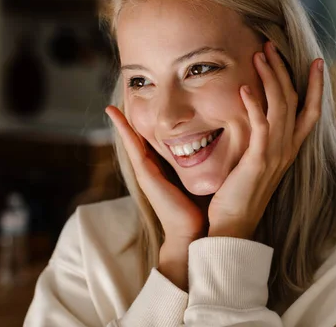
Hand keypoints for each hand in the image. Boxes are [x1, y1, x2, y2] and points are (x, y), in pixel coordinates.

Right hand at [105, 106, 205, 289]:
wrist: (193, 234)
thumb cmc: (202, 210)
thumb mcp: (204, 180)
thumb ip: (206, 167)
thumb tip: (223, 151)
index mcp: (164, 170)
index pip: (155, 143)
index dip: (149, 127)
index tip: (147, 109)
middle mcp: (151, 170)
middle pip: (139, 141)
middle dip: (131, 123)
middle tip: (122, 102)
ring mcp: (145, 172)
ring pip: (132, 141)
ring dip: (121, 123)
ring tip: (112, 106)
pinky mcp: (144, 174)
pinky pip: (132, 146)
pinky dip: (123, 130)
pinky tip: (115, 114)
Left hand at [207, 42, 323, 238]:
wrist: (235, 225)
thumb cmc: (241, 194)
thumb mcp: (256, 163)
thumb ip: (261, 141)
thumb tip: (256, 119)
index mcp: (289, 149)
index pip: (310, 112)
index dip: (316, 87)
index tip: (317, 62)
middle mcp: (287, 149)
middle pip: (294, 101)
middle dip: (284, 71)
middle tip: (271, 46)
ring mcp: (275, 154)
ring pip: (280, 107)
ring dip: (270, 78)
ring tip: (260, 54)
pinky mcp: (259, 160)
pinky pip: (260, 127)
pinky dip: (254, 105)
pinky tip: (245, 88)